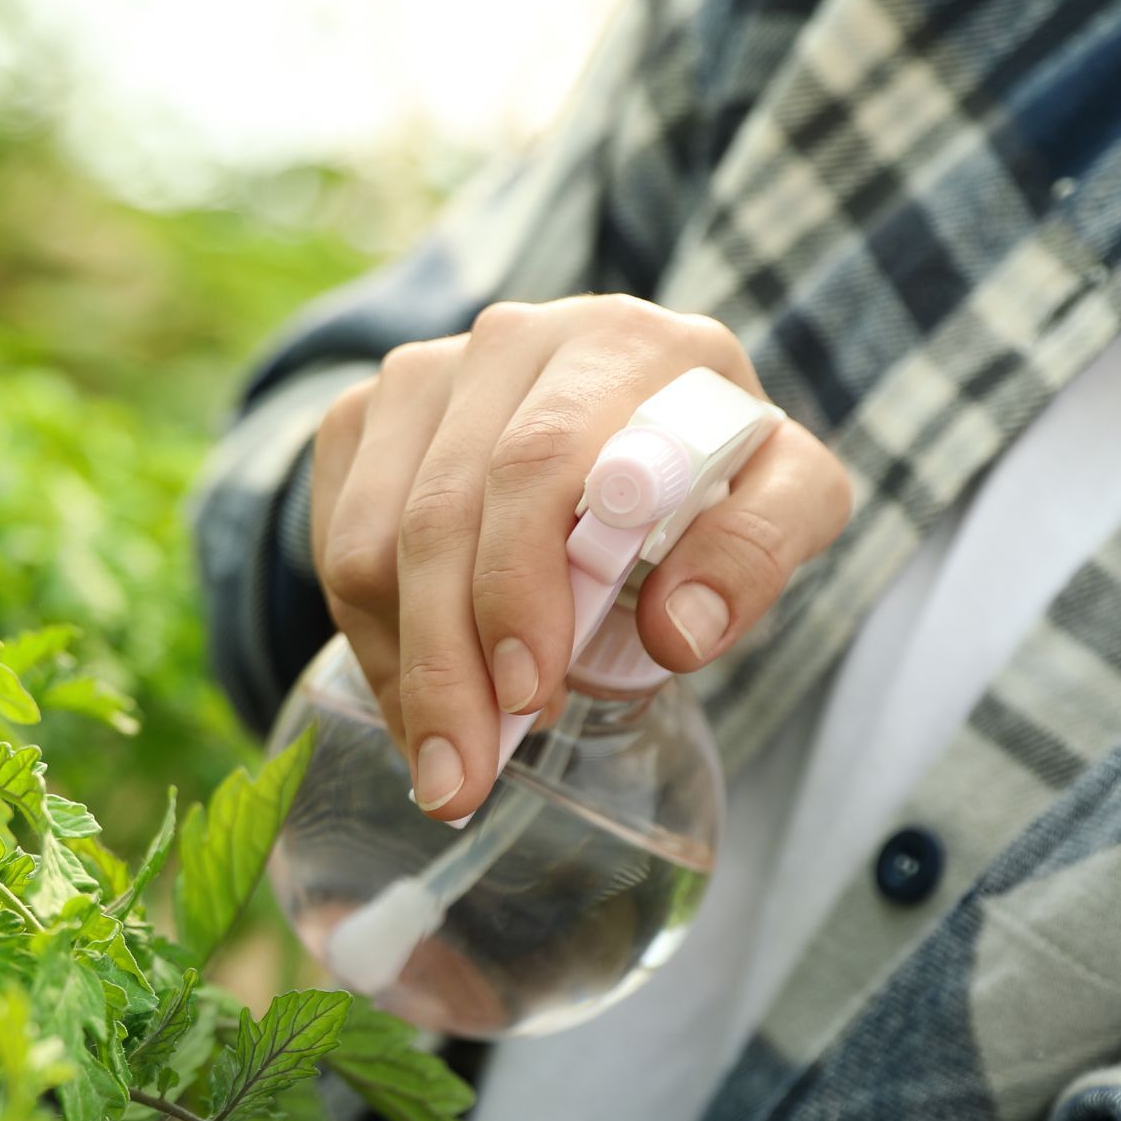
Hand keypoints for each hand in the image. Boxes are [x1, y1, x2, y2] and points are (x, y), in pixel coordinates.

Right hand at [311, 295, 851, 818]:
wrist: (634, 418)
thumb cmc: (711, 468)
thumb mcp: (785, 497)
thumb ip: (759, 552)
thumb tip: (679, 630)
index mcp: (620, 343)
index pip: (537, 461)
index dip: (518, 584)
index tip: (530, 695)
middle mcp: (509, 341)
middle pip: (440, 519)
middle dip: (448, 669)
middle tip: (465, 779)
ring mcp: (422, 377)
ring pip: (371, 548)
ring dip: (405, 674)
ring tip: (452, 761)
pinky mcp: (362, 421)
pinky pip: (335, 554)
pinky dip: (375, 648)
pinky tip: (425, 703)